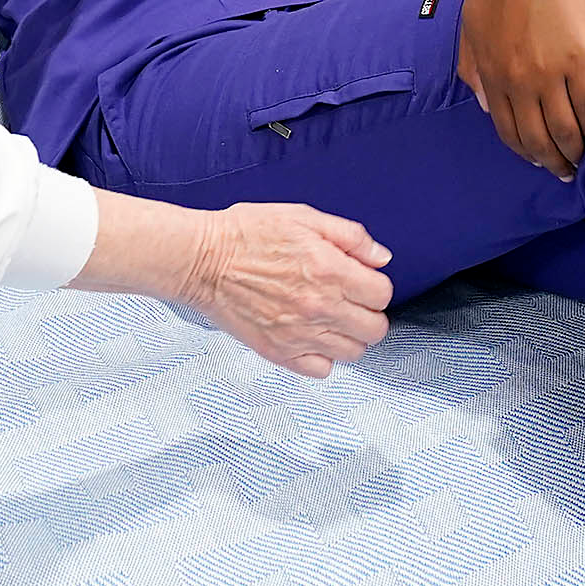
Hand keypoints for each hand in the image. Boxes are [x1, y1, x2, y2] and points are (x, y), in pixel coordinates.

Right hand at [181, 203, 394, 376]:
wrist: (202, 260)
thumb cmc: (246, 233)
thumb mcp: (303, 216)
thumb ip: (350, 236)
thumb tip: (381, 258)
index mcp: (330, 270)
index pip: (383, 295)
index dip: (375, 286)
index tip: (361, 282)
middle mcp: (320, 307)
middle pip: (375, 329)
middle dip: (368, 314)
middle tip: (350, 302)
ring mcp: (300, 334)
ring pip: (353, 352)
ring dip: (348, 336)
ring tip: (331, 320)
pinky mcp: (279, 353)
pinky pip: (322, 369)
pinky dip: (322, 356)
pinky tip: (311, 336)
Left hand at [457, 0, 584, 178]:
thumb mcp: (471, 27)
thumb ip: (472, 68)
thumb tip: (485, 105)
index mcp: (492, 75)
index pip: (507, 130)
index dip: (524, 151)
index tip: (537, 160)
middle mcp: (519, 82)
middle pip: (537, 139)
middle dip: (551, 162)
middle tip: (563, 172)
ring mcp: (551, 74)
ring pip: (565, 130)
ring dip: (574, 153)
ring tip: (582, 161)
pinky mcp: (581, 61)